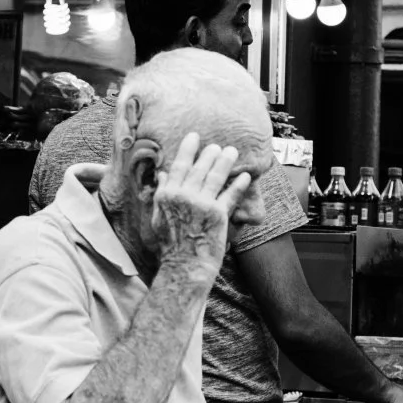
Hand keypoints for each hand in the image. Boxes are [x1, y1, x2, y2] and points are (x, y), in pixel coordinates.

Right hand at [151, 133, 251, 286]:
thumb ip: (161, 193)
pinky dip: (238, 184)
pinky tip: (245, 176)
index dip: (188, 149)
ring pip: (215, 177)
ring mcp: (202, 204)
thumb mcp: (157, 217)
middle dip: (210, 154)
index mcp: (168, 195)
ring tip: (232, 152)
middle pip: (200, 168)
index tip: (194, 136)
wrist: (184, 266)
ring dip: (225, 162)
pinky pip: (230, 195)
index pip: (179, 166)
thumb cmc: (170, 245)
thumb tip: (163, 174)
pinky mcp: (218, 214)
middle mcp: (184, 196)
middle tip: (217, 145)